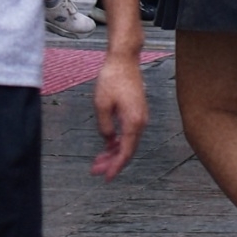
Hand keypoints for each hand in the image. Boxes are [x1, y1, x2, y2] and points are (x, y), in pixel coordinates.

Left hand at [91, 49, 147, 177]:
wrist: (124, 59)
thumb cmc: (112, 79)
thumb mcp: (101, 105)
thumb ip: (105, 127)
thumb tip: (108, 140)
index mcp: (133, 122)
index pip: (125, 152)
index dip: (115, 167)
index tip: (105, 177)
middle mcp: (141, 121)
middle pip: (128, 149)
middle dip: (112, 162)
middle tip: (96, 170)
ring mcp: (140, 116)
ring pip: (128, 142)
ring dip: (114, 153)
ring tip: (99, 160)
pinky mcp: (137, 111)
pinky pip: (129, 133)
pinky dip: (118, 141)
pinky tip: (107, 145)